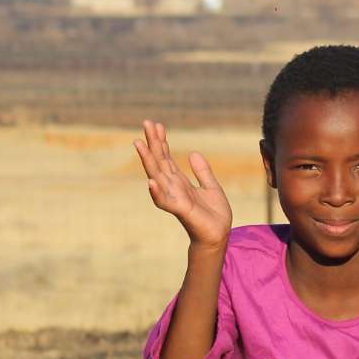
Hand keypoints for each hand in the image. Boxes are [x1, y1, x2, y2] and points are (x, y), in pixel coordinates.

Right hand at [134, 119, 232, 249]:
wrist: (218, 236)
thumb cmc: (213, 215)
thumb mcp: (211, 187)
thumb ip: (202, 171)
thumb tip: (193, 153)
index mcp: (180, 181)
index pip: (167, 157)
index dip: (162, 141)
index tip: (156, 124)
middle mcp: (173, 187)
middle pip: (160, 161)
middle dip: (153, 143)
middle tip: (146, 122)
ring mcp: (175, 198)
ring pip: (157, 176)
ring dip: (148, 161)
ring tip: (139, 144)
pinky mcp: (181, 211)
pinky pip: (166, 201)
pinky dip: (157, 192)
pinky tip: (151, 181)